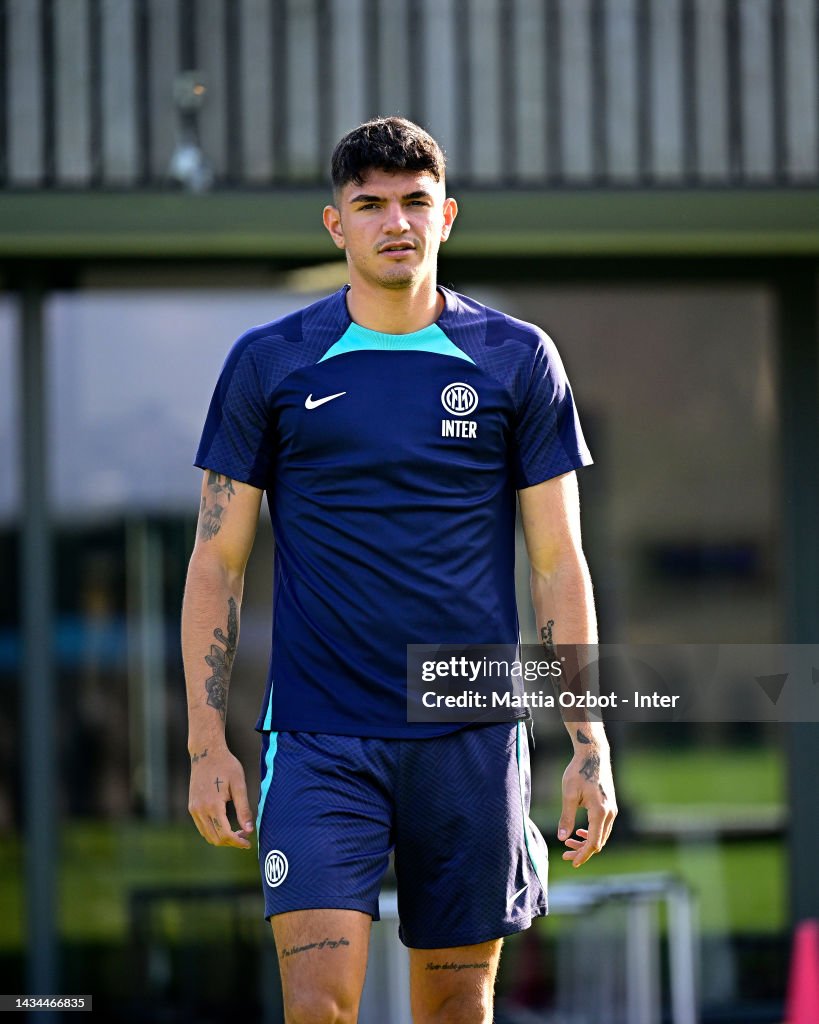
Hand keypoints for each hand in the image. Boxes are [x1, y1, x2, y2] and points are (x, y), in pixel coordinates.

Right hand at [188, 745, 253, 848]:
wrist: (206, 752)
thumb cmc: (226, 765)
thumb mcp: (239, 785)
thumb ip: (244, 808)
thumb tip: (249, 830)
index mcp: (213, 805)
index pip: (225, 834)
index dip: (238, 842)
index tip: (249, 844)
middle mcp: (200, 810)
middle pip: (215, 838)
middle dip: (231, 842)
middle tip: (245, 837)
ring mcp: (194, 809)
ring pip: (207, 835)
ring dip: (222, 838)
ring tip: (237, 832)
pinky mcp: (192, 806)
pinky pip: (202, 827)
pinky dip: (213, 831)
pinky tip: (225, 825)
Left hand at [557, 746, 616, 867]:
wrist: (593, 754)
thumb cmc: (579, 772)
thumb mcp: (568, 795)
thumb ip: (566, 818)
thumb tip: (561, 838)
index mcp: (600, 812)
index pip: (593, 843)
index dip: (583, 855)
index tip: (572, 862)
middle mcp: (610, 813)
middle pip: (598, 842)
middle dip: (582, 850)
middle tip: (565, 854)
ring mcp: (612, 809)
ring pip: (601, 835)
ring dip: (586, 841)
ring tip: (569, 842)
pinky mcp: (610, 805)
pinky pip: (603, 826)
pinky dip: (592, 832)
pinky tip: (580, 831)